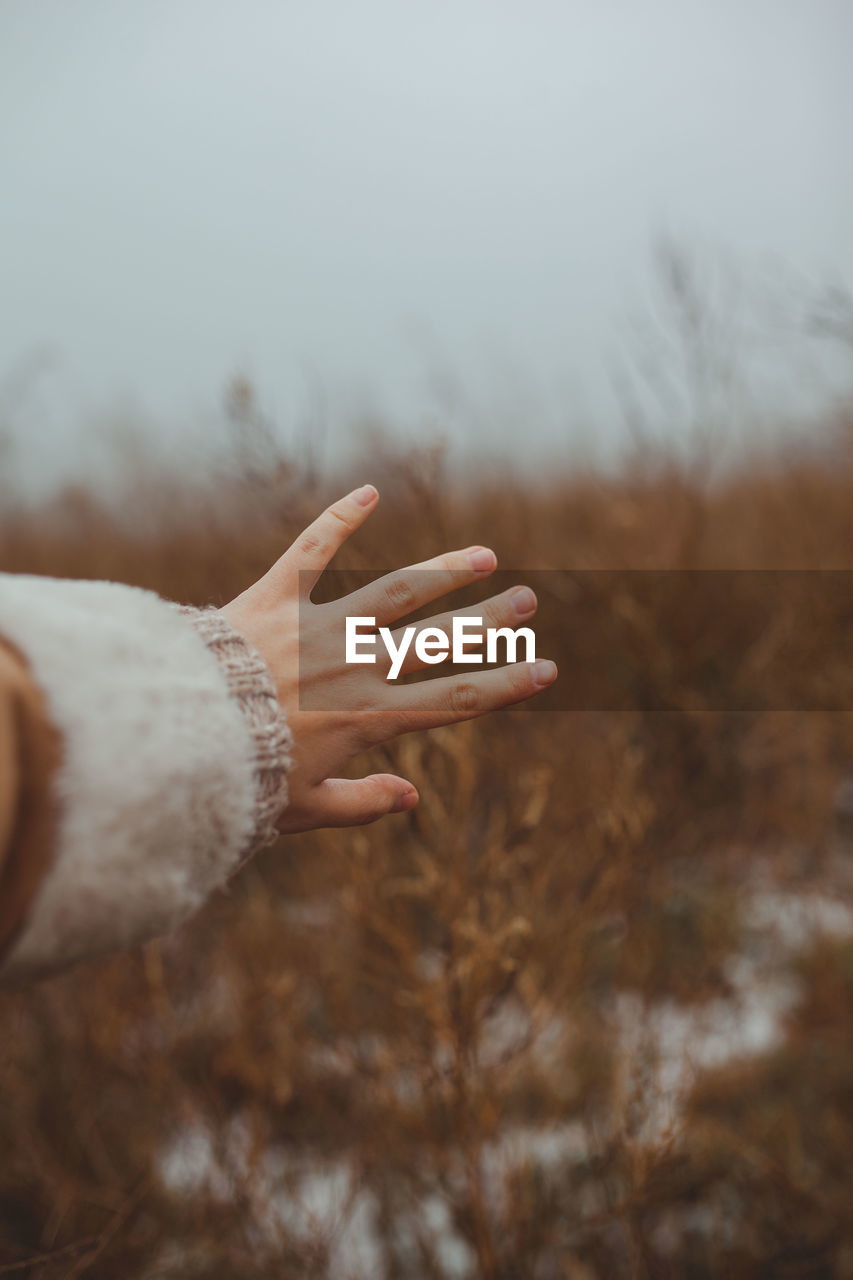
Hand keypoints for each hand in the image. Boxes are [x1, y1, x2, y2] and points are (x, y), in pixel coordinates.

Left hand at [221, 485, 556, 832]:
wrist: (178, 736)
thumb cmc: (240, 780)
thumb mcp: (304, 809)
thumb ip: (362, 803)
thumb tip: (411, 796)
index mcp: (368, 718)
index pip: (456, 699)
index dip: (506, 684)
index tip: (546, 669)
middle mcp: (354, 667)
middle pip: (438, 639)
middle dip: (490, 621)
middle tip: (528, 600)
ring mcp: (317, 628)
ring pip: (394, 592)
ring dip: (442, 572)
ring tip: (482, 555)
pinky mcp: (274, 598)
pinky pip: (310, 550)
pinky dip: (339, 518)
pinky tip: (370, 491)